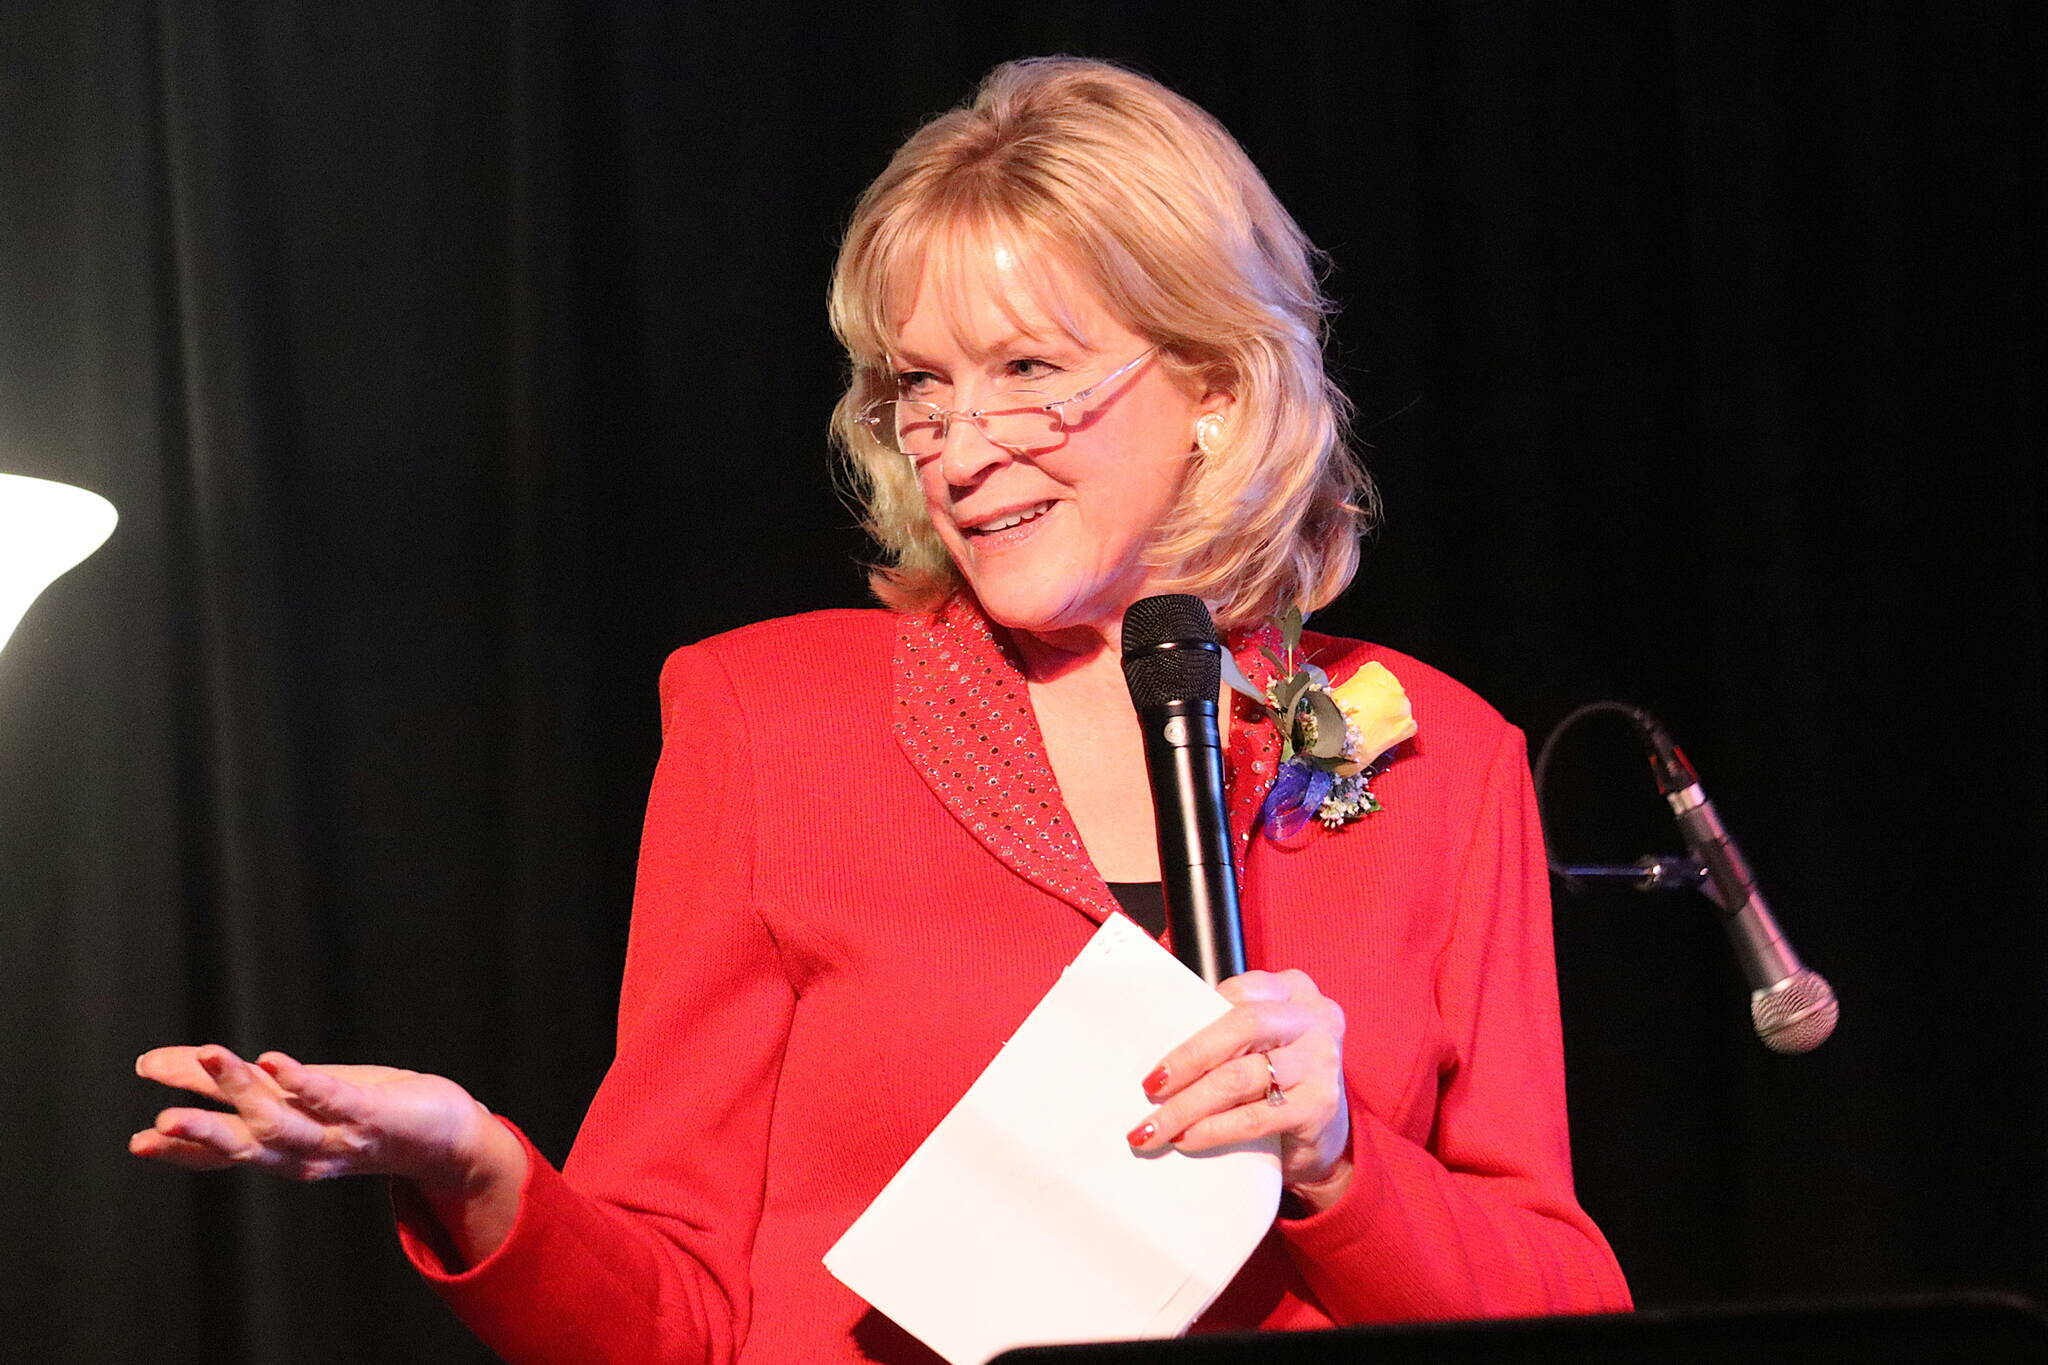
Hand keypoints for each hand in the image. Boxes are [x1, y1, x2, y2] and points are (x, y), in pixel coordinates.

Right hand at [129, 1044, 503, 1195]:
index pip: (224, 1153)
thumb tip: (167, 1065)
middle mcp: (304, 1153)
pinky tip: (274, 1059)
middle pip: (244, 1145)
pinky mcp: (372, 1114)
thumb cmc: (365, 1111)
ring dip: (243, 1092)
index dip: (182, 1150)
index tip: (138, 1142)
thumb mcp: (296, 1098)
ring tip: (210, 1057)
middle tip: (158, 1125)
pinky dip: (302, 1082)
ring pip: (281, 1122)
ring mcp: (338, 1135)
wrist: (446, 1134)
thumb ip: (241, 1086)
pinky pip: (332, 1100)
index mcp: (282, 1151)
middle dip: (202, 1135)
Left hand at [1125, 969, 1352, 1208]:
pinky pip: (1255, 1117)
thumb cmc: (1278, 1078)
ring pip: (1241, 1077)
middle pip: (1241, 1027)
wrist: (1324, 1135)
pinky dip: (1214, 1129)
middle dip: (1188, 1059)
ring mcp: (1321, 1061)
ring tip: (1156, 1126)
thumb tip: (1155, 1051)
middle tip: (1150, 1087)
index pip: (1237, 993)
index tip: (1159, 1047)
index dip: (1193, 1017)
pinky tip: (1187, 1139)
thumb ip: (1224, 1033)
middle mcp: (1314, 1018)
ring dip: (1189, 1104)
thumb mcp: (1260, 1042)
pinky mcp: (1320, 1106)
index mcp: (1293, 989)